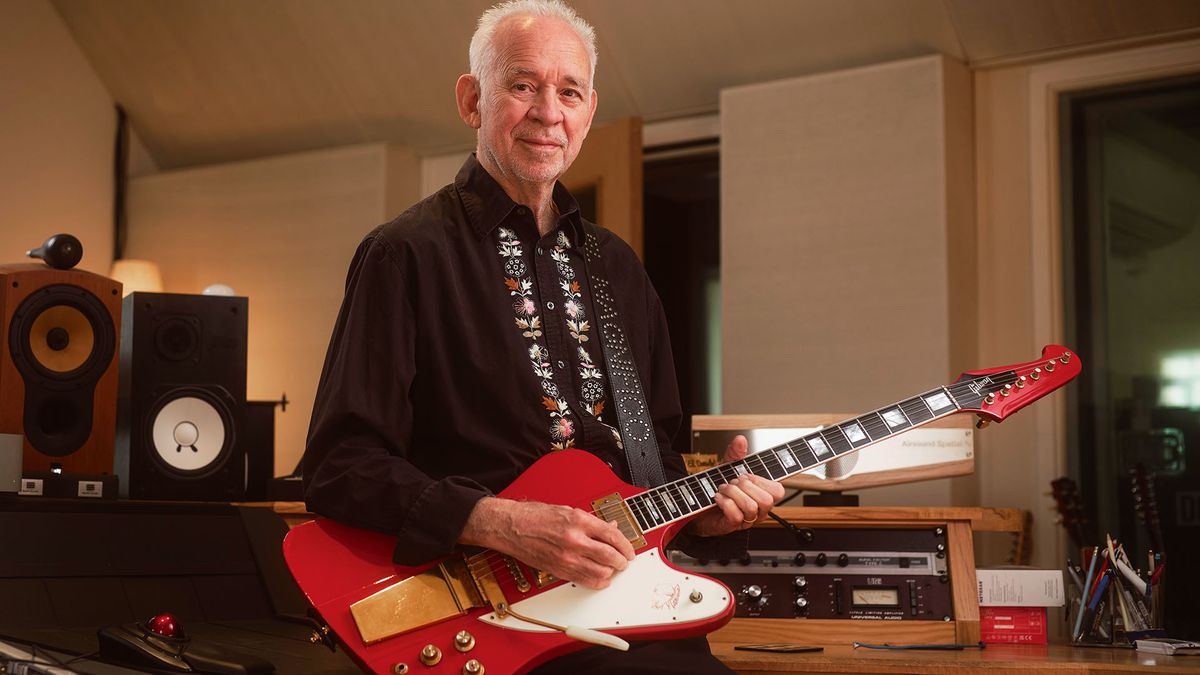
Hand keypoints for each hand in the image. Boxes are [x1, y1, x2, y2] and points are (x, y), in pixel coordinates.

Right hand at [459, 497, 634, 589]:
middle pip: (609, 556)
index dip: (625, 545)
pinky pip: (584, 580)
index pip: (612, 535)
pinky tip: (601, 579)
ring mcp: (566, 557)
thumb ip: (590, 522)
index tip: (629, 549)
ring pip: (600, 571)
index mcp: (578, 520)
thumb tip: (609, 528)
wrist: (511, 526)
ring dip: (611, 572)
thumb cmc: (534, 516)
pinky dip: (597, 582)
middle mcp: (574, 540)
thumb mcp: (567, 510)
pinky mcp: (558, 569)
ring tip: (613, 569)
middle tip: (624, 561)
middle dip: (621, 561)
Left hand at [687, 434, 785, 537]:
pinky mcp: (731, 526)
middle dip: (746, 486)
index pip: (778, 491)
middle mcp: (757, 510)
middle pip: (767, 500)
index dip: (761, 480)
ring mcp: (746, 520)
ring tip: (724, 489)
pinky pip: (736, 516)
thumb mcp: (727, 467)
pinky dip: (725, 503)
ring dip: (733, 493)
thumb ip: (735, 453)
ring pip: (751, 507)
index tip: (746, 475)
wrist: (697, 504)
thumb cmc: (718, 488)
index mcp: (761, 495)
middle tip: (733, 483)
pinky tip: (718, 497)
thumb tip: (740, 440)